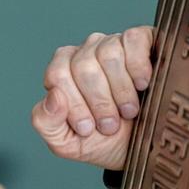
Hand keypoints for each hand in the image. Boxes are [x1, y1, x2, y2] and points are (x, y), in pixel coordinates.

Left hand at [31, 26, 153, 170]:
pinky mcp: (139, 40)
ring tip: (129, 111)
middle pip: (83, 66)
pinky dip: (138, 66)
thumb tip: (53, 95)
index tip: (88, 128)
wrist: (142, 148)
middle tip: (111, 126)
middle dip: (99, 102)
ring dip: (121, 90)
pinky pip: (133, 40)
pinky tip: (142, 85)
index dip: (74, 105)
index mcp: (61, 71)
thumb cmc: (101, 142)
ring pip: (108, 54)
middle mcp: (84, 52)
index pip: (58, 75)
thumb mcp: (66, 142)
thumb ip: (46, 122)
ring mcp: (111, 43)